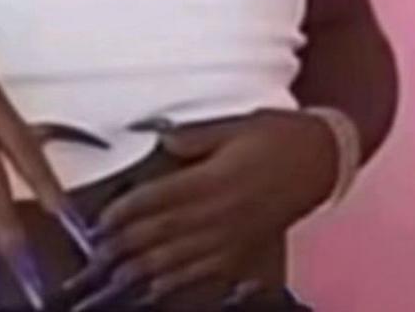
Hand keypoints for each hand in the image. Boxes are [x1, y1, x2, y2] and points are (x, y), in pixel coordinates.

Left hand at [62, 110, 336, 308]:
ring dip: (143, 269)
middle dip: (125, 247)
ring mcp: (232, 240)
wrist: (320, 160)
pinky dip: (175, 283)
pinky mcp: (244, 255)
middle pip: (163, 235)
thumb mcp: (234, 127)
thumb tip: (162, 143)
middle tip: (94, 255)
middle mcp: (220, 215)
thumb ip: (194, 138)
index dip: (126, 213)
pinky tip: (155, 287)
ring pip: (178, 261)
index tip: (99, 222)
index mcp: (214, 181)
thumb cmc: (277, 137)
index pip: (159, 201)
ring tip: (113, 275)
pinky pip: (204, 275)